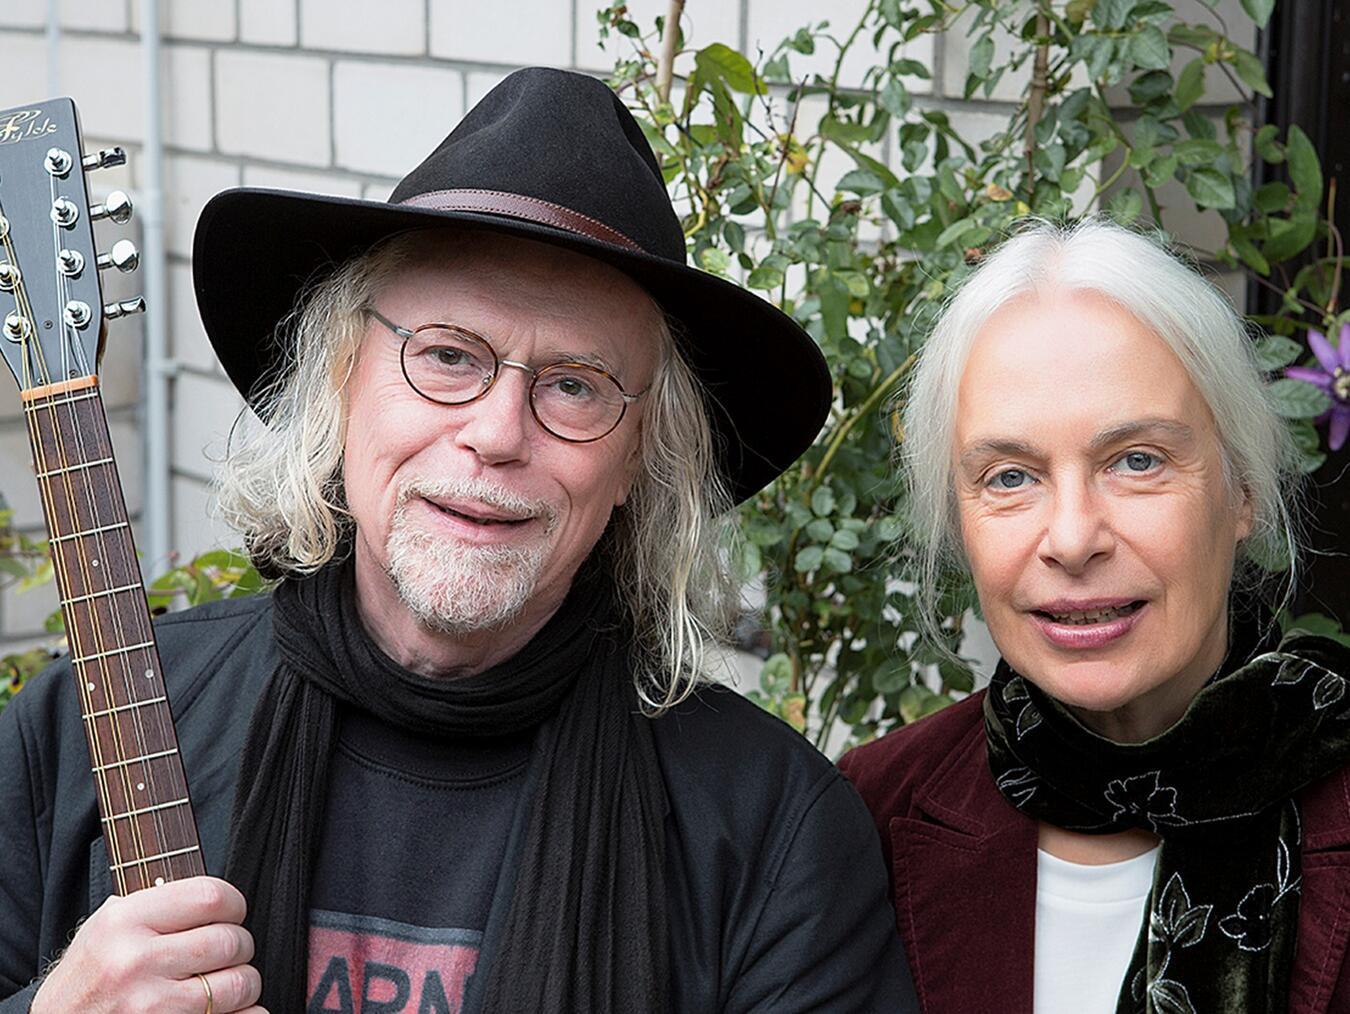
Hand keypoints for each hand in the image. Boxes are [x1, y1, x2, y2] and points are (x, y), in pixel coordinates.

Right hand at [31, 876, 264, 1013]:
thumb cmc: (88, 976)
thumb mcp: (105, 928)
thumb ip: (154, 905)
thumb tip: (212, 895)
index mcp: (124, 922)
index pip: (209, 896)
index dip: (233, 903)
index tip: (231, 913)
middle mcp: (135, 962)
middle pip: (231, 941)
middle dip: (241, 946)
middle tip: (229, 951)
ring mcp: (150, 1005)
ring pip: (239, 983)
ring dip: (244, 982)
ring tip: (225, 982)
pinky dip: (245, 1013)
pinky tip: (225, 1008)